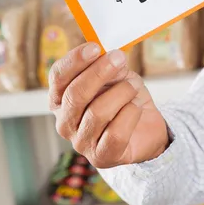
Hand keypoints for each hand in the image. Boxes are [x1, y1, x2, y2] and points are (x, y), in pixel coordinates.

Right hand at [49, 43, 169, 168]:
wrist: (145, 127)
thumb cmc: (122, 97)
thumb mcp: (114, 74)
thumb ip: (106, 65)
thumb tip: (106, 54)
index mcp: (60, 98)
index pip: (58, 77)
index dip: (75, 60)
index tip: (95, 47)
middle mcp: (64, 121)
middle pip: (75, 94)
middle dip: (99, 72)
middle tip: (118, 58)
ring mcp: (80, 142)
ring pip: (97, 112)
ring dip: (121, 92)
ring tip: (133, 86)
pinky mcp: (101, 157)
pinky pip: (115, 132)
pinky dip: (130, 114)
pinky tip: (135, 107)